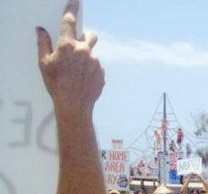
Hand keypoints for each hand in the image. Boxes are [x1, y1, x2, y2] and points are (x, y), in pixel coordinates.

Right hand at [36, 0, 104, 116]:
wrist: (74, 105)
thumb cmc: (56, 84)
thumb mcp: (44, 63)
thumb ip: (43, 44)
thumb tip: (41, 30)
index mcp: (68, 46)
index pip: (69, 22)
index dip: (72, 9)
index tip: (75, 1)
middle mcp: (85, 51)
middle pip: (90, 36)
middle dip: (85, 38)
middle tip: (76, 49)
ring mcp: (96, 62)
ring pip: (92, 54)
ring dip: (86, 58)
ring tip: (76, 73)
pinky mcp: (102, 72)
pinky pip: (97, 67)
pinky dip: (91, 70)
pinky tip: (82, 80)